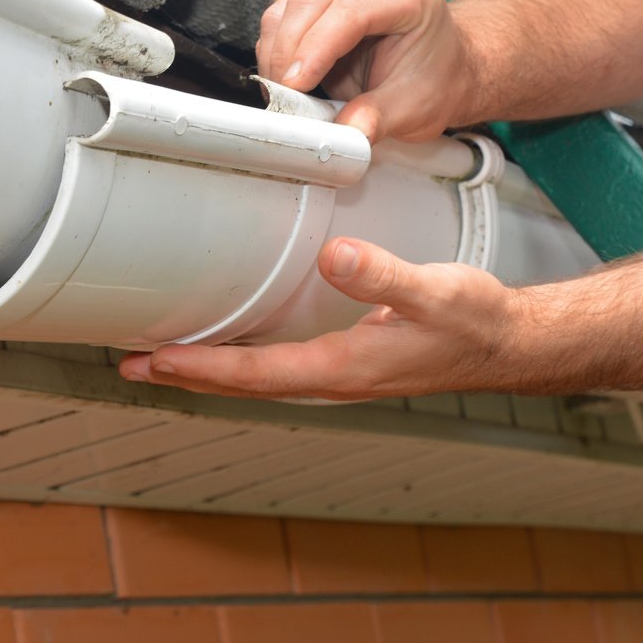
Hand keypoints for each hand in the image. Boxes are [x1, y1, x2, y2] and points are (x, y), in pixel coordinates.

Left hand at [118, 237, 529, 400]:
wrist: (509, 345)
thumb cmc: (476, 322)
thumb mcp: (435, 291)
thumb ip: (384, 275)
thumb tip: (335, 257)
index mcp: (345, 368)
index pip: (257, 375)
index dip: (203, 368)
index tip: (155, 361)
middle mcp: (335, 379)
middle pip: (247, 384)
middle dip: (190, 374)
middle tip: (134, 364)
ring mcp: (340, 374)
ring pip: (262, 378)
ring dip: (213, 369)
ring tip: (167, 357)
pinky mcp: (349, 360)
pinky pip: (281, 366)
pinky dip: (245, 358)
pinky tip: (234, 344)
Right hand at [258, 0, 478, 142]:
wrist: (442, 71)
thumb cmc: (436, 80)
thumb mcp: (414, 109)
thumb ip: (377, 119)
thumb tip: (343, 135)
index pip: (350, 10)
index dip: (315, 48)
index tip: (294, 84)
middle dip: (288, 51)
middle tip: (281, 96)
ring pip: (292, 2)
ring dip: (277, 48)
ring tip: (284, 90)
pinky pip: (285, 11)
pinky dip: (276, 44)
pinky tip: (286, 74)